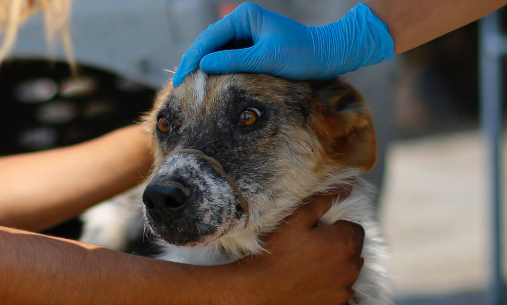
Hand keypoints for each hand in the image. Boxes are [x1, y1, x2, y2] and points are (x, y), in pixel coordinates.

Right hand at [173, 2, 393, 85]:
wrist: (327, 55)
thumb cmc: (301, 55)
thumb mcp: (266, 59)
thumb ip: (233, 61)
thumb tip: (203, 65)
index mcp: (245, 17)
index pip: (210, 38)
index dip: (193, 58)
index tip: (181, 77)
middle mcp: (243, 21)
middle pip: (209, 42)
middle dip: (194, 62)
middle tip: (179, 84)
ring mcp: (247, 33)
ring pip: (217, 50)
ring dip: (204, 66)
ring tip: (189, 85)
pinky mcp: (252, 45)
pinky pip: (228, 56)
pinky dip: (217, 68)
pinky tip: (208, 82)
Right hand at [222, 188, 363, 304]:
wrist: (257, 291)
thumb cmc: (276, 252)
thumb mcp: (297, 219)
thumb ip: (325, 200)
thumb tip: (348, 186)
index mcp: (346, 243)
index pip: (356, 229)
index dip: (337, 229)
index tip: (318, 234)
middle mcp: (351, 269)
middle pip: (353, 252)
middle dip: (338, 249)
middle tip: (311, 250)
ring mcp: (342, 292)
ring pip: (346, 275)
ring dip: (335, 270)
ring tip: (307, 269)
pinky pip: (336, 295)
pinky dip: (327, 291)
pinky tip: (306, 286)